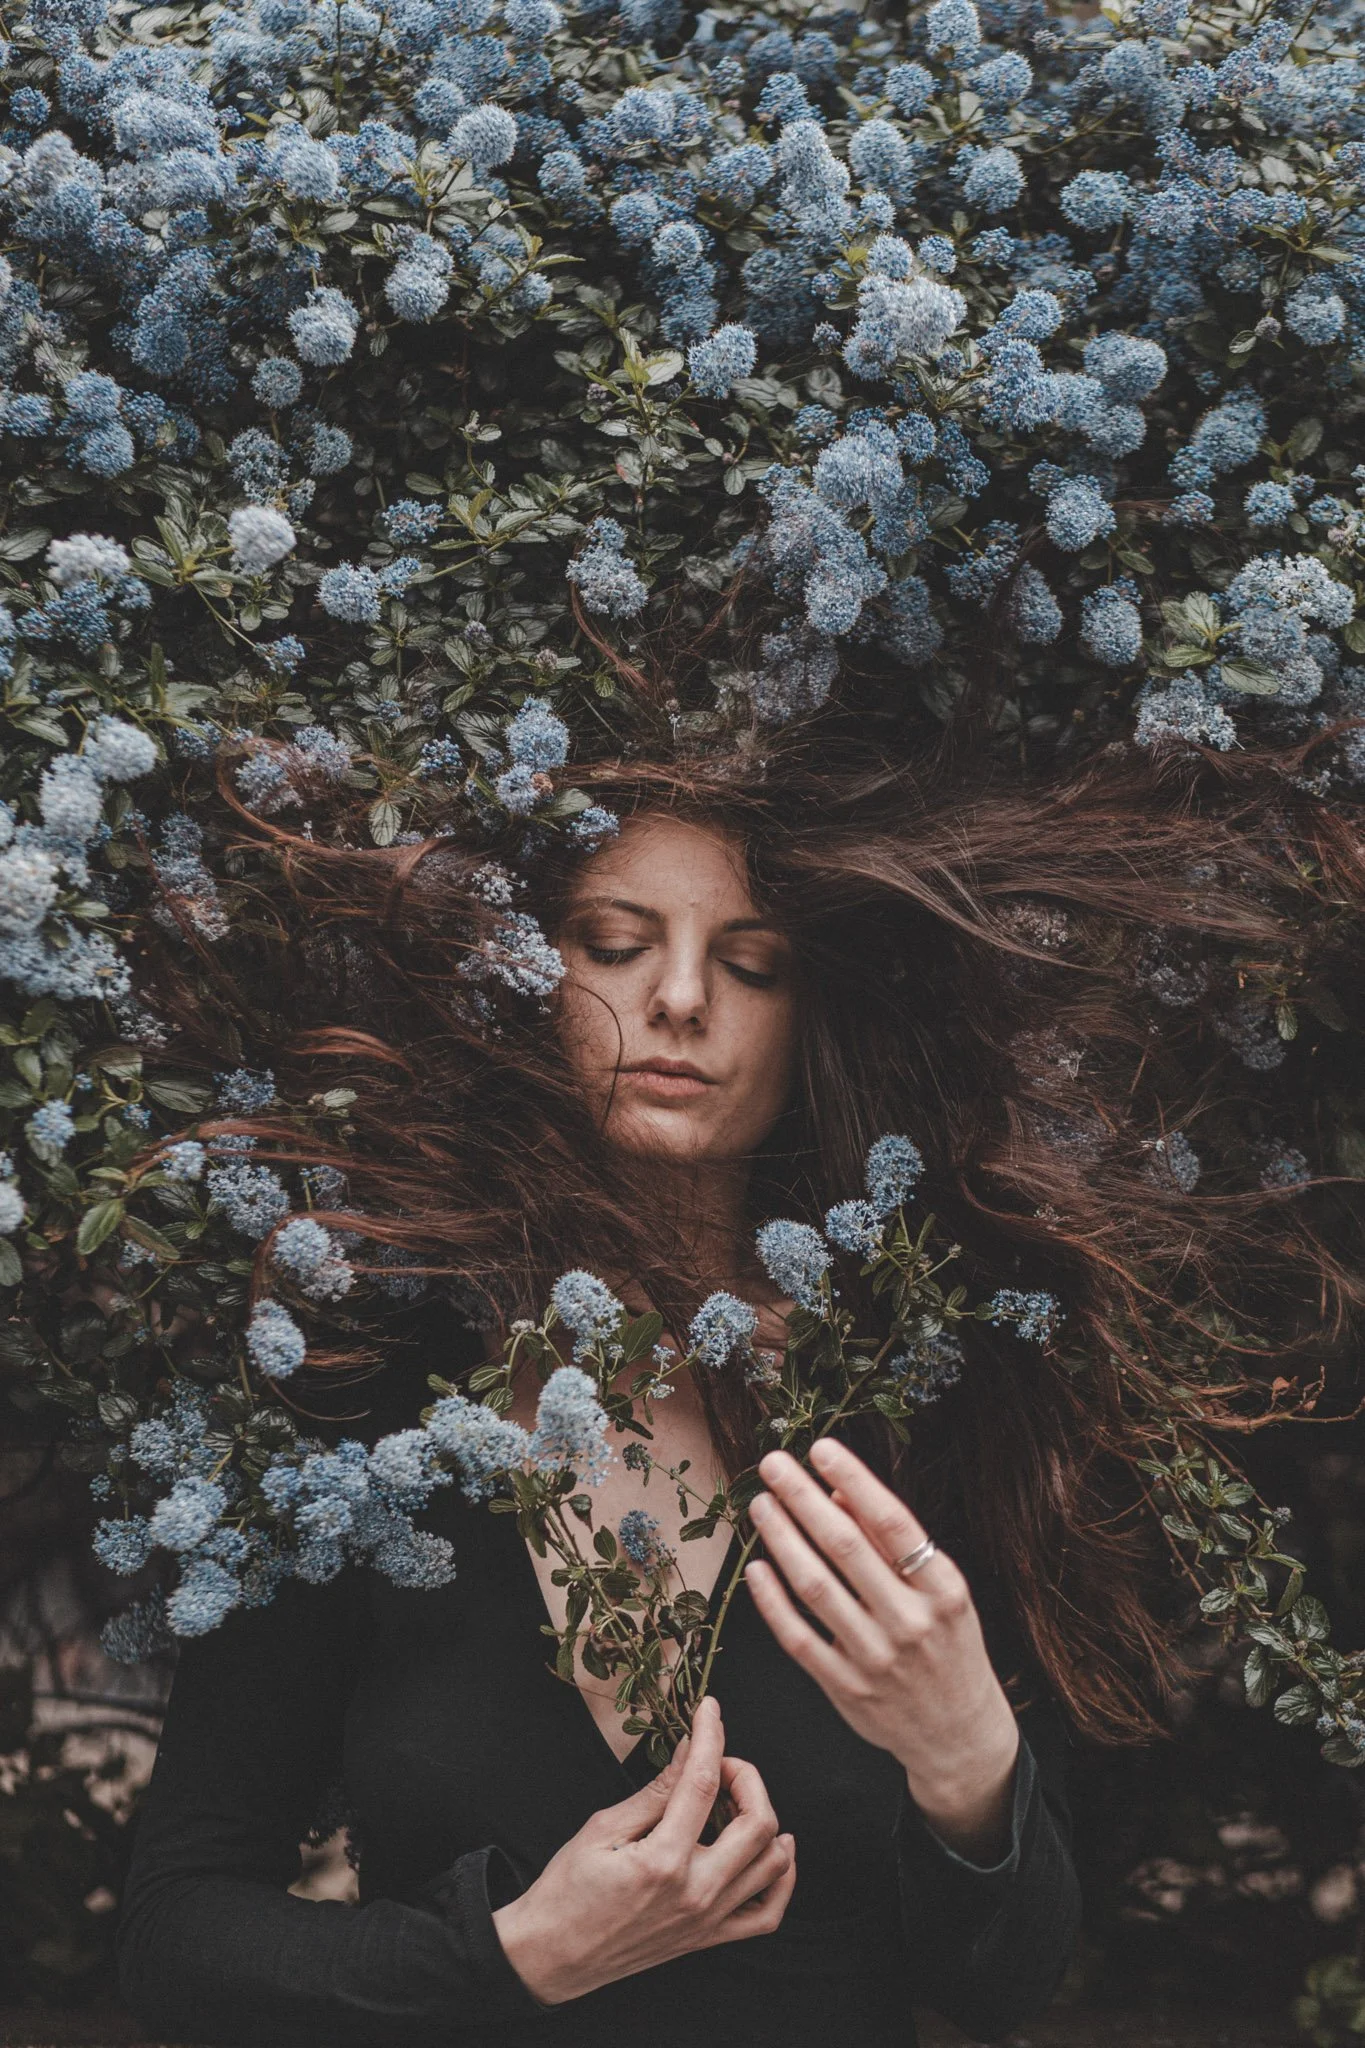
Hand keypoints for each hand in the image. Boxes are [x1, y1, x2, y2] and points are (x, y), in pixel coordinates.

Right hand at [491, 1696, 795, 2004]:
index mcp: (662, 1861)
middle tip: (718, 1762)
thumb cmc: (568, 1889)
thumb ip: (655, 1791)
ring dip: (766, 1818)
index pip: (703, 1784)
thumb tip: (690, 1750)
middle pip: (757, 1822)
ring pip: (773, 1863)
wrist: (553, 1955)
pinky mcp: (709, 1939)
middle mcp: (696, 1893)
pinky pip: (768, 1913)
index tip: (710, 1710)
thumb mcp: (603, 1828)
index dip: (711, 1737)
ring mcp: (708, 1921)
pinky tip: (771, 1849)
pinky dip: (781, 1877)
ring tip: (736, 1799)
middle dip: (745, 1776)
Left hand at [744, 1439, 1020, 1863]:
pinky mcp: (846, 1689)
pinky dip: (773, 1600)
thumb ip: (893, 1544)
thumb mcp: (942, 1591)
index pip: (893, 1522)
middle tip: (772, 1464)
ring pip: (815, 1588)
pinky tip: (757, 1567)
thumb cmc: (948, 1646)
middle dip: (803, 1498)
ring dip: (782, 1539)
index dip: (853, 1479)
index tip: (820, 1449)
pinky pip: (798, 1637)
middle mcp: (910, 1623)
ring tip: (761, 1504)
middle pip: (845, 1548)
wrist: (958, 1734)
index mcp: (943, 1590)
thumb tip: (841, 1491)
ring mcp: (875, 1659)